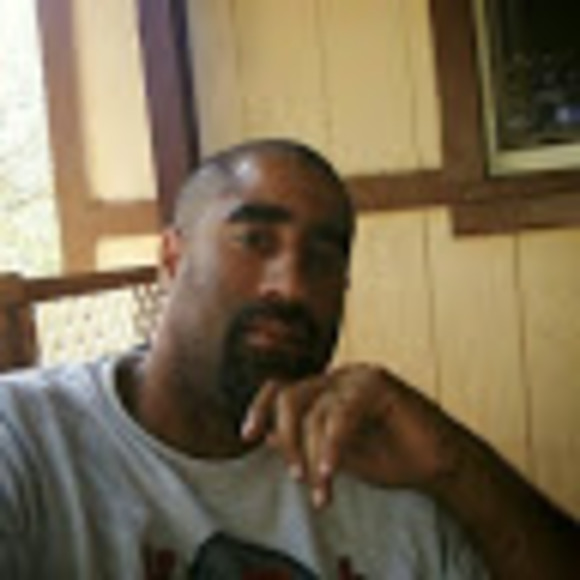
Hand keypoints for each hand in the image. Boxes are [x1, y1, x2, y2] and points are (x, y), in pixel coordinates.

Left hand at [241, 364, 462, 507]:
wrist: (436, 465)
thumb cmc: (387, 457)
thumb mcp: (334, 455)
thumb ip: (303, 442)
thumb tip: (267, 435)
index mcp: (324, 391)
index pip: (280, 390)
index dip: (259, 408)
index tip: (247, 435)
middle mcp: (337, 378)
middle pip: (290, 396)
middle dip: (288, 440)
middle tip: (297, 476)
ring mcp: (356, 376)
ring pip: (315, 410)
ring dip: (315, 455)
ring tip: (323, 488)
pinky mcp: (377, 383)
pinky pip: (341, 414)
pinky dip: (332, 447)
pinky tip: (331, 472)